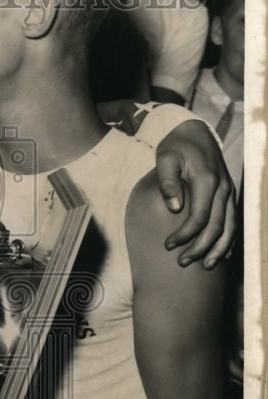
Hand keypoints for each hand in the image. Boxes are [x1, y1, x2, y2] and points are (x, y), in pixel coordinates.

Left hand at [155, 120, 235, 268]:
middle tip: (182, 262)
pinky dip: (230, 239)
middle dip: (200, 247)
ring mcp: (228, 191)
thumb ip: (168, 182)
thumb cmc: (176, 147)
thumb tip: (174, 207)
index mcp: (207, 181)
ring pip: (229, 227)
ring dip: (218, 248)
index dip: (185, 235)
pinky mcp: (229, 194)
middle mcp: (222, 188)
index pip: (199, 217)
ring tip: (205, 265)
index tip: (168, 245)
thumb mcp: (165, 159)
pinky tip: (223, 254)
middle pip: (216, 226)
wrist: (194, 133)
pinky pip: (233, 221)